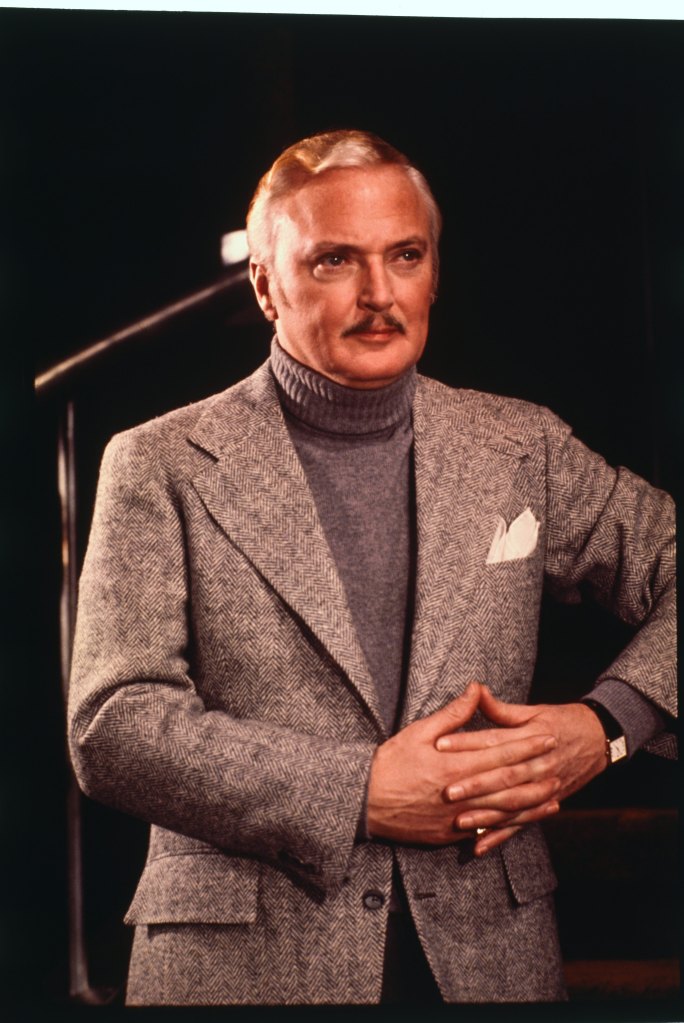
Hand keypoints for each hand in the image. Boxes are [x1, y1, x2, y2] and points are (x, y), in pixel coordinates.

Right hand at [366, 683, 558, 846]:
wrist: (366, 803)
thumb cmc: (390, 764)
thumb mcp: (418, 732)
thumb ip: (452, 714)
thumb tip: (475, 690)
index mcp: (455, 766)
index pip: (500, 753)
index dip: (527, 745)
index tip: (548, 736)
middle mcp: (462, 794)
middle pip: (509, 782)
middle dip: (537, 771)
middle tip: (561, 762)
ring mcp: (458, 819)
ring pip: (504, 810)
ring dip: (532, 801)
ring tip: (554, 793)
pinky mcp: (452, 835)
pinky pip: (488, 830)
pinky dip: (511, 825)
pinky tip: (527, 820)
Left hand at [436, 687, 607, 854]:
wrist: (600, 739)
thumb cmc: (561, 721)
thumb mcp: (533, 712)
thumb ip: (501, 709)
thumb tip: (475, 690)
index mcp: (532, 737)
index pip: (495, 741)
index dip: (468, 743)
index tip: (441, 745)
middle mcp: (539, 764)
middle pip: (504, 776)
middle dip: (475, 785)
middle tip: (447, 791)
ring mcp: (545, 787)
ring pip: (513, 804)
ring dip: (486, 815)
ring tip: (460, 820)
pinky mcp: (547, 804)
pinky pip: (522, 823)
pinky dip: (500, 836)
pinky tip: (479, 845)